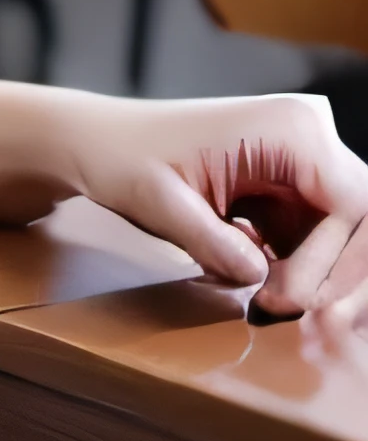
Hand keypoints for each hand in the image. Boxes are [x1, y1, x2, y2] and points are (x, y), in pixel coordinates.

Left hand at [68, 88, 367, 322]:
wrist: (99, 144)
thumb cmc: (123, 160)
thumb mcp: (160, 204)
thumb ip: (213, 242)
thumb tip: (261, 280)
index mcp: (290, 128)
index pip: (351, 206)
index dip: (331, 263)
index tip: (283, 299)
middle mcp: (309, 138)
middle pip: (360, 222)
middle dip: (334, 276)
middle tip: (285, 312)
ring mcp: (302, 164)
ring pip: (345, 236)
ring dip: (318, 279)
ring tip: (270, 306)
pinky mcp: (288, 190)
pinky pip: (318, 239)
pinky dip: (301, 272)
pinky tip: (267, 293)